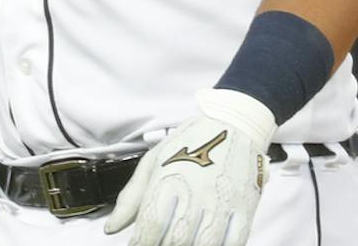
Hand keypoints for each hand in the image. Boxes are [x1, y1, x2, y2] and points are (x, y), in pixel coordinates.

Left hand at [103, 89, 273, 245]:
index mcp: (170, 178)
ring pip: (205, 244)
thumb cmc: (191, 143)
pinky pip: (234, 241)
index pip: (151, 223)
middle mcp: (196, 191)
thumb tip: (112, 227)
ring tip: (180, 241)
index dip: (141, 242)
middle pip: (177, 238)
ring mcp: (223, 201)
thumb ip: (131, 197)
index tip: (138, 245)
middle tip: (159, 242)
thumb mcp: (154, 161)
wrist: (234, 125)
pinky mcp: (245, 208)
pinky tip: (206, 242)